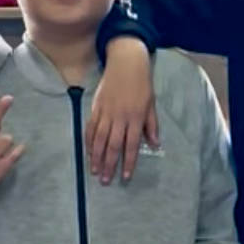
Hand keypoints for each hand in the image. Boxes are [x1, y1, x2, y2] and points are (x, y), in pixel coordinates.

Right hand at [86, 36, 158, 184]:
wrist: (126, 63)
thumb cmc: (142, 83)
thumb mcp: (151, 104)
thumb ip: (152, 125)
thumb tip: (155, 144)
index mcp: (136, 118)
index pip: (131, 145)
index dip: (128, 163)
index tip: (125, 177)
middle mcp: (120, 118)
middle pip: (113, 146)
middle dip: (109, 165)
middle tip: (106, 181)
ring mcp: (106, 113)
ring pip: (100, 139)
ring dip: (96, 157)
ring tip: (94, 172)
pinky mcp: (96, 107)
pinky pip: (91, 128)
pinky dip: (89, 141)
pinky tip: (88, 152)